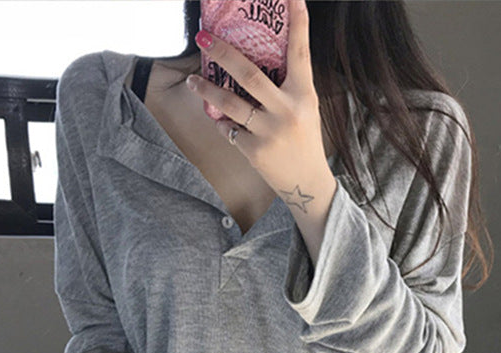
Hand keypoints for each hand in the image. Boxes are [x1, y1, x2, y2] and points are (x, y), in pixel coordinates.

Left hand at [187, 0, 330, 201]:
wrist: (307, 184)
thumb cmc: (304, 141)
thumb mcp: (305, 109)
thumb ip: (288, 87)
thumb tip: (256, 61)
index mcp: (304, 94)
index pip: (301, 51)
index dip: (298, 21)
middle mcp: (288, 110)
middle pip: (249, 74)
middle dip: (223, 53)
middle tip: (203, 37)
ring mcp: (270, 131)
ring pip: (230, 103)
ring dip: (207, 89)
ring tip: (193, 79)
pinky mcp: (254, 151)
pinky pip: (228, 130)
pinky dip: (221, 123)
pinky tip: (218, 119)